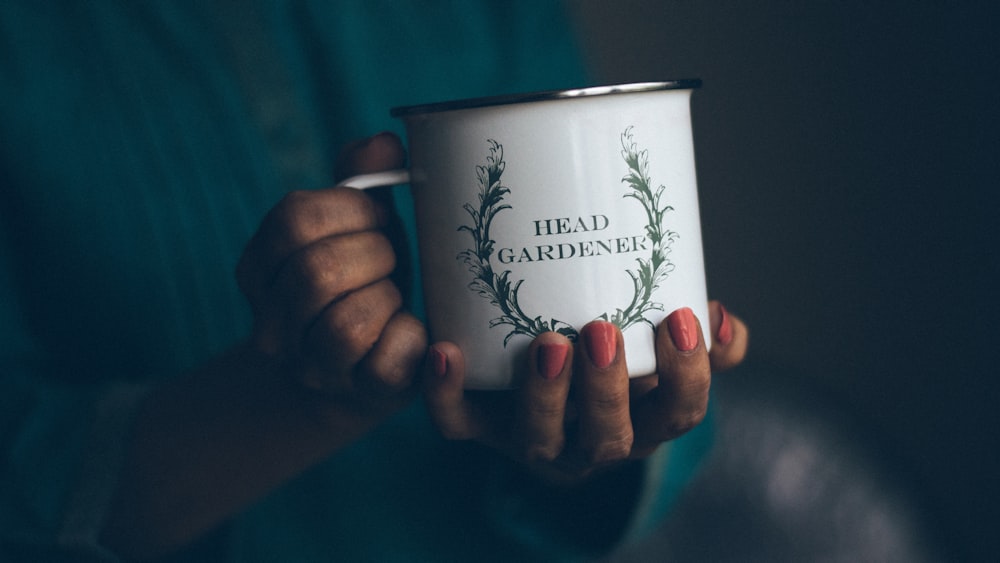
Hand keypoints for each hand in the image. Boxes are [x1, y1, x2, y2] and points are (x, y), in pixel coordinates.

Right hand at [235, 132, 426, 415]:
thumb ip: (359, 177)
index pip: (293, 220)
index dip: (350, 210)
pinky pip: (384, 361)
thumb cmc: (363, 280)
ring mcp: (310, 366)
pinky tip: (411, 328)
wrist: (364, 370)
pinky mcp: (358, 395)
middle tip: (392, 258)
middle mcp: (271, 324)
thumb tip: (383, 143)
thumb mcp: (354, 224)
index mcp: (258, 269)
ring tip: (394, 296)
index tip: (378, 217)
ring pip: (346, 324)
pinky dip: (409, 336)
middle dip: (375, 253)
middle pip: (318, 272)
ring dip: (388, 298)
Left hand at [424, 301, 747, 482]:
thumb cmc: (614, 362)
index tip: (680, 320)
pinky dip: (446, 393)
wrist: (544, 385)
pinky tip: (446, 352)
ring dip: (542, 396)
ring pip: (536, 439)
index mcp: (641, 424)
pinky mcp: (478, 425)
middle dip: (606, 391)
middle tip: (600, 332)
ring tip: (547, 343)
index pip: (677, 416)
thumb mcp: (664, 352)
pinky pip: (456, 422)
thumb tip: (720, 319)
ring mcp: (531, 439)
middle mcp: (588, 443)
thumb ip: (704, 342)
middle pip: (607, 440)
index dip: (685, 376)